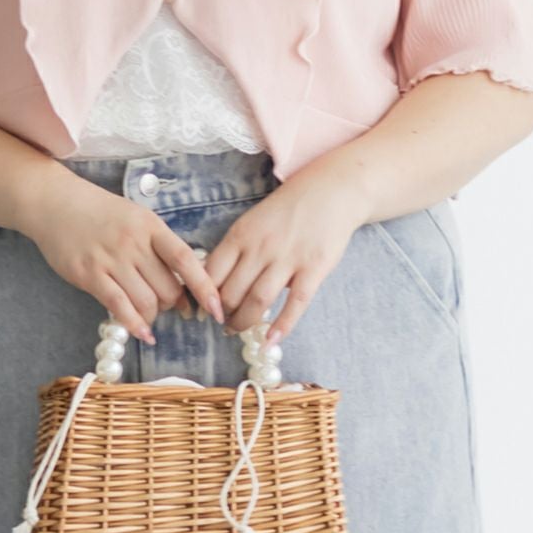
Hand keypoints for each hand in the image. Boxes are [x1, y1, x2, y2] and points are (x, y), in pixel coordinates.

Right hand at [24, 170, 225, 343]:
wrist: (56, 204)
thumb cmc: (102, 213)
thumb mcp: (138, 219)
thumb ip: (159, 247)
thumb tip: (183, 283)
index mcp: (151, 226)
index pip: (185, 260)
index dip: (205, 287)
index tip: (217, 309)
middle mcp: (133, 243)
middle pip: (168, 288)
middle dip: (173, 304)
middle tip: (168, 306)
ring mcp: (111, 259)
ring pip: (146, 301)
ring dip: (153, 315)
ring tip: (150, 315)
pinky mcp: (90, 275)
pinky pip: (119, 306)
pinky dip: (135, 325)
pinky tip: (143, 333)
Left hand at [202, 171, 367, 343]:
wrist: (330, 192)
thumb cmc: (287, 209)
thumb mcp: (253, 221)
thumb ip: (236, 249)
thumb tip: (215, 282)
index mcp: (241, 234)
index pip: (211, 273)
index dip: (203, 296)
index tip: (202, 308)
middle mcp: (261, 247)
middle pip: (231, 292)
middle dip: (222, 314)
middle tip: (221, 322)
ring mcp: (288, 258)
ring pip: (258, 301)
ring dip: (244, 322)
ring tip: (237, 330)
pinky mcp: (314, 268)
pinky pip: (295, 303)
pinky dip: (282, 325)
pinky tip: (271, 340)